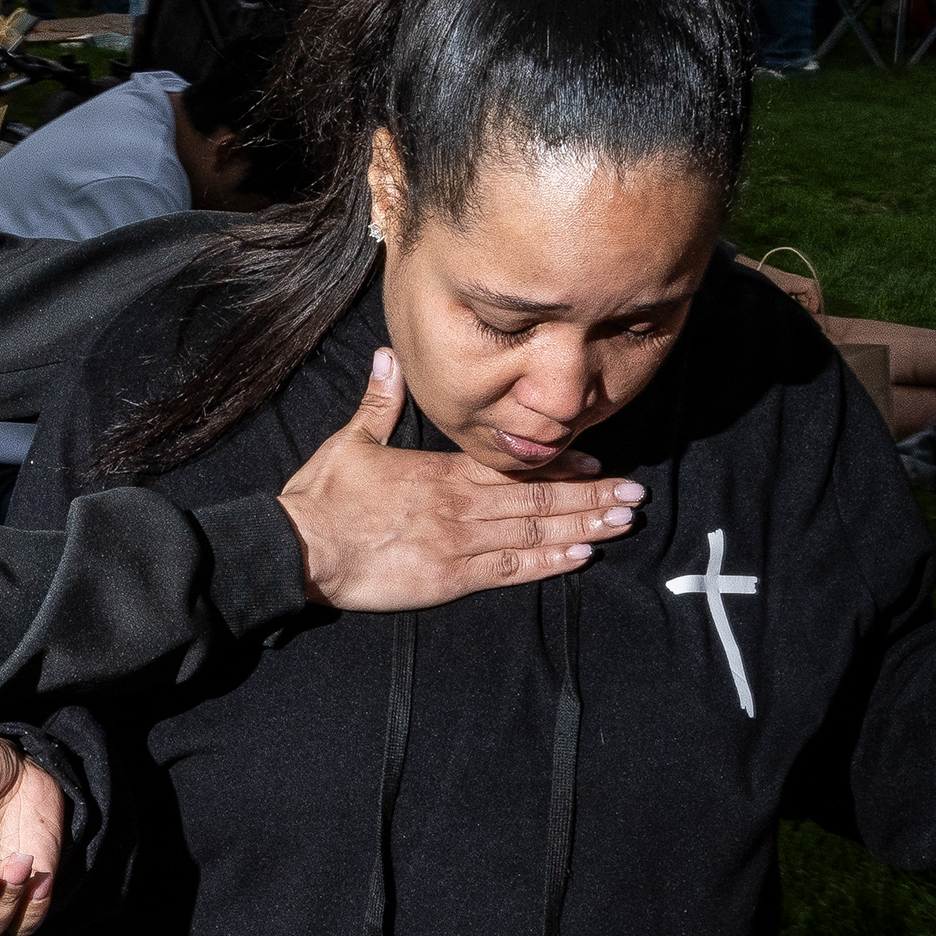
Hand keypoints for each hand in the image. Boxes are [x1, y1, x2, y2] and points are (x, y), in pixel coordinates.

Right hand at [275, 346, 643, 611]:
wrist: (302, 548)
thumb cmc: (323, 498)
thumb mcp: (350, 442)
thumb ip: (377, 402)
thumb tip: (387, 357)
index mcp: (441, 471)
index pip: (513, 465)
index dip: (560, 464)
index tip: (597, 461)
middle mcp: (461, 504)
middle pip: (538, 498)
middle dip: (590, 497)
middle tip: (633, 495)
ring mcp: (460, 542)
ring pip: (534, 531)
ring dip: (582, 526)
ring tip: (621, 523)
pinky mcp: (451, 577)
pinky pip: (511, 568)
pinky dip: (549, 562)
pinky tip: (581, 557)